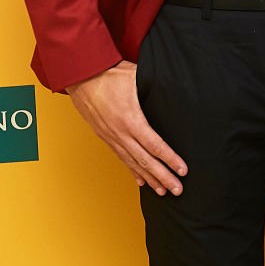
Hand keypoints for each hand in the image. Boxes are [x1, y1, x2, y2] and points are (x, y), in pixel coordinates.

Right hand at [66, 61, 187, 195]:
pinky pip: (122, 158)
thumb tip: (177, 85)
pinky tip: (141, 181)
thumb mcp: (137, 76)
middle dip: (163, 177)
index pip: (155, 145)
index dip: (170, 159)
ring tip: (162, 191)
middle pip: (145, 161)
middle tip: (178, 190)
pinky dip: (133, 171)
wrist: (81, 77)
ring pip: (133, 163)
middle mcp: (120, 133)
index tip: (183, 170)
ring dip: (149, 178)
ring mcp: (112, 137)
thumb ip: (155, 85)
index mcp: (130, 119)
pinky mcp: (106, 137)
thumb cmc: (110, 74)